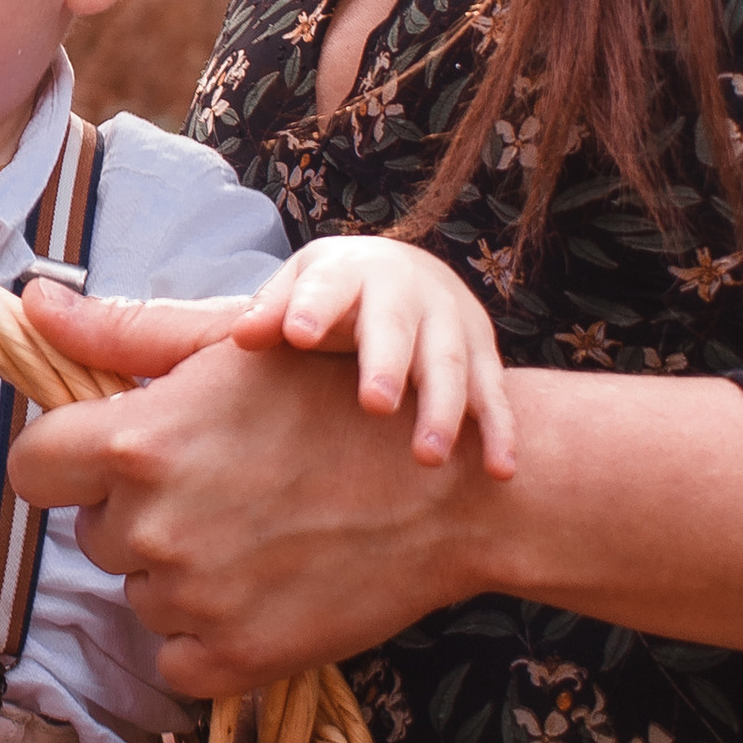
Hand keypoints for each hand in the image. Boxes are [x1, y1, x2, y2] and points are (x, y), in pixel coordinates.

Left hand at [10, 274, 489, 694]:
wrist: (445, 491)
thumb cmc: (338, 400)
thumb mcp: (232, 350)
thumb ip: (123, 335)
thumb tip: (30, 303)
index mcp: (137, 444)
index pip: (33, 468)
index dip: (64, 463)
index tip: (105, 461)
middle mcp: (152, 525)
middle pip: (95, 532)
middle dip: (139, 512)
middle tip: (221, 486)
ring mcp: (192, 600)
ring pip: (140, 592)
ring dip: (178, 572)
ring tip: (256, 531)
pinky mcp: (234, 659)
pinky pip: (174, 658)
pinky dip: (205, 635)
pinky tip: (258, 590)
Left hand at [232, 235, 516, 476]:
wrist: (404, 273)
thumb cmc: (332, 295)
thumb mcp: (296, 288)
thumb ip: (267, 312)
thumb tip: (242, 338)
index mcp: (349, 272)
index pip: (328, 287)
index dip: (313, 307)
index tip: (296, 334)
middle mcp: (406, 290)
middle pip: (396, 326)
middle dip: (387, 362)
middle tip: (374, 404)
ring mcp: (451, 320)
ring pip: (451, 363)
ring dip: (444, 409)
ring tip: (428, 457)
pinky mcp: (483, 352)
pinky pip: (494, 392)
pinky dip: (500, 430)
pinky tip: (500, 470)